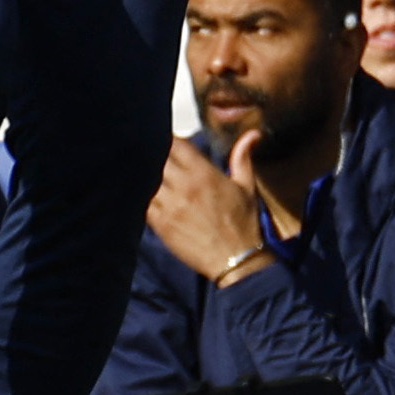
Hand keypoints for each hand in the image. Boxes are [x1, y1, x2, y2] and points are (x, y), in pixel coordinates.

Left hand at [144, 132, 271, 285]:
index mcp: (204, 174)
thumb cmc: (243, 224)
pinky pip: (142, 203)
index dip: (167, 139)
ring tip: (143, 171)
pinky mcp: (161, 224)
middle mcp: (185, 186)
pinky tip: (141, 193)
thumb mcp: (247, 187)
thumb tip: (253, 134)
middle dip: (154, 154)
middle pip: (157, 158)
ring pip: (147, 178)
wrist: (236, 260)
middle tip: (151, 153)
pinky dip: (141, 195)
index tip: (164, 138)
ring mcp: (170, 206)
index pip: (176, 144)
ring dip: (146, 173)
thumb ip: (243, 157)